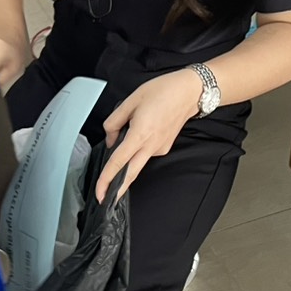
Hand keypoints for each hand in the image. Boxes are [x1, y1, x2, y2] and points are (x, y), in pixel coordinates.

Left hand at [96, 69, 199, 201]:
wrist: (190, 92)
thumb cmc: (163, 91)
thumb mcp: (131, 100)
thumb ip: (114, 122)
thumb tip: (111, 140)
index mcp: (140, 134)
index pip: (118, 162)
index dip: (107, 179)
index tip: (100, 192)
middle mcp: (151, 146)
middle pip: (130, 174)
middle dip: (117, 189)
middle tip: (104, 199)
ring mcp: (160, 148)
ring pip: (137, 162)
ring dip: (126, 161)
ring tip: (130, 131)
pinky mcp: (165, 147)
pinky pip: (145, 152)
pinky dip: (137, 148)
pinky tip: (141, 130)